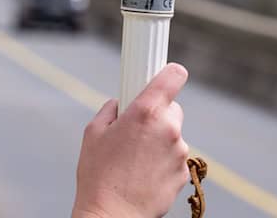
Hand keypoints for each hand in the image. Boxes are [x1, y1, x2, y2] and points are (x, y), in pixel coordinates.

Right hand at [72, 63, 190, 217]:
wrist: (114, 214)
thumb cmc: (99, 175)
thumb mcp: (93, 133)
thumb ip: (110, 111)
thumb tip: (119, 105)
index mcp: (145, 112)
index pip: (173, 77)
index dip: (170, 73)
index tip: (166, 74)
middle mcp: (168, 129)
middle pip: (172, 108)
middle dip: (156, 115)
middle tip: (135, 129)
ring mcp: (179, 152)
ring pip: (173, 135)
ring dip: (159, 141)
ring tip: (134, 158)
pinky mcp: (183, 173)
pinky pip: (174, 158)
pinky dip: (163, 161)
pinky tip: (143, 173)